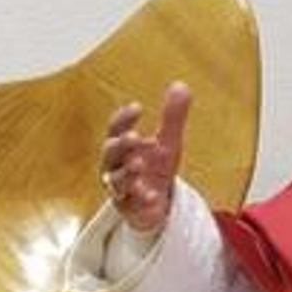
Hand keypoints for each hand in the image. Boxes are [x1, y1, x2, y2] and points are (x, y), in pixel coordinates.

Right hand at [100, 81, 191, 232]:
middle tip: (135, 136)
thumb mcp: (167, 142)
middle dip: (121, 144)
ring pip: (116, 179)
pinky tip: (152, 195)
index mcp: (122, 145)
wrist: (155, 203)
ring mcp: (120, 187)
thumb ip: (172, 116)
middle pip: (110, 153)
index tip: (137, 107)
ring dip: (126, 171)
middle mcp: (115, 165)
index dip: (123, 118)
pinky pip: (131, 203)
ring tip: (139, 164)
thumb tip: (181, 85)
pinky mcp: (128, 207)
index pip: (116, 128)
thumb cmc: (155, 168)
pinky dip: (141, 198)